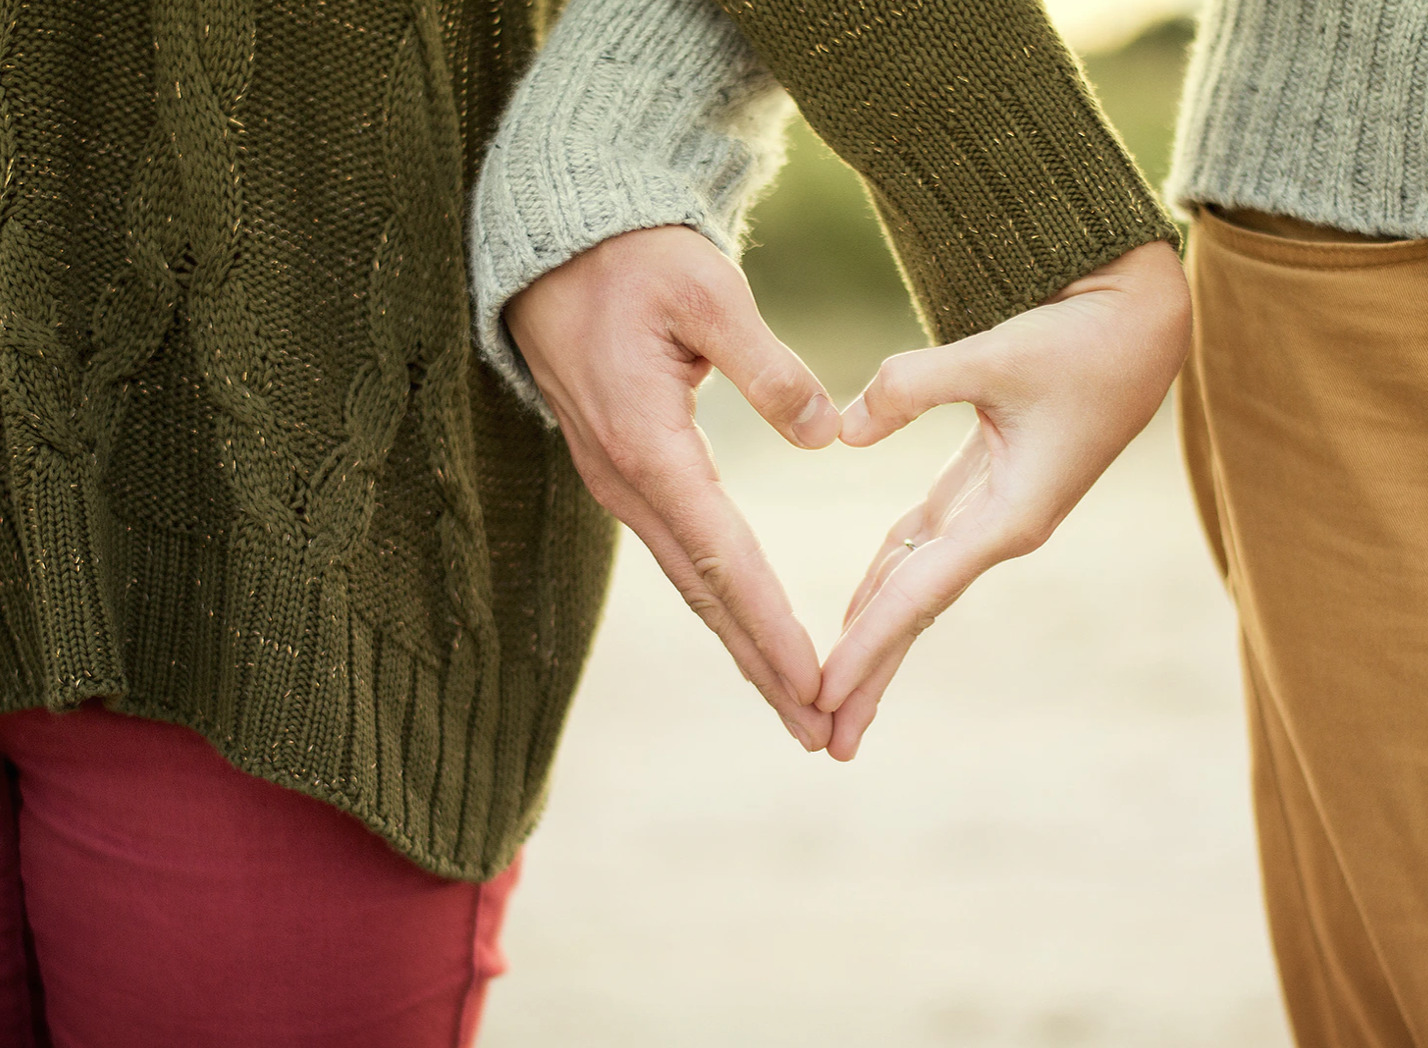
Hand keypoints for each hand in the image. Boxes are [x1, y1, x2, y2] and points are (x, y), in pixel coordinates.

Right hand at [502, 226, 840, 749]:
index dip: (772, 626)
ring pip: (691, 583)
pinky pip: (681, 554)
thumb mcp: (707, 291)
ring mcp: (620, 483)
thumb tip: (825, 435)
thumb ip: (768, 366)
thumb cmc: (633, 259)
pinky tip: (751, 631)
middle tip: (819, 731)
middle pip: (706, 594)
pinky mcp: (625, 473)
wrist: (554, 246)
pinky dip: (722, 603)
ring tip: (796, 703)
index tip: (816, 682)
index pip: (723, 557)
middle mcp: (628, 481)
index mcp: (649, 445)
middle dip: (763, 667)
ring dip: (743, 646)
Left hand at [819, 240, 1191, 759]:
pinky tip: (856, 611)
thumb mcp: (998, 354)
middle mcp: (1002, 528)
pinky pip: (924, 547)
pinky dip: (886, 579)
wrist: (1142, 323)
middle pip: (916, 613)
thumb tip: (841, 432)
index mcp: (1011, 516)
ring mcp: (995, 513)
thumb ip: (912, 387)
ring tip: (832, 694)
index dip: (867, 645)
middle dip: (871, 675)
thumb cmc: (1083, 340)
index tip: (821, 694)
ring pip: (917, 586)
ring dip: (875, 638)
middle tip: (824, 740)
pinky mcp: (987, 486)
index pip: (919, 595)